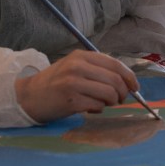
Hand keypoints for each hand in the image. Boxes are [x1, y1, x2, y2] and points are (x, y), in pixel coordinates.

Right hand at [15, 49, 138, 122]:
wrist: (29, 96)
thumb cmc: (56, 82)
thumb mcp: (74, 67)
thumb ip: (97, 70)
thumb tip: (127, 82)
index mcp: (81, 56)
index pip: (115, 64)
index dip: (129, 77)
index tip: (135, 87)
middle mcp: (77, 67)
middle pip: (115, 80)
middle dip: (123, 92)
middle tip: (120, 99)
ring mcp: (73, 83)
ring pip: (109, 93)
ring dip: (111, 102)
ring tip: (103, 103)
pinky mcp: (71, 100)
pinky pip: (97, 106)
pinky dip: (98, 109)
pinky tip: (90, 108)